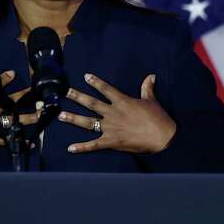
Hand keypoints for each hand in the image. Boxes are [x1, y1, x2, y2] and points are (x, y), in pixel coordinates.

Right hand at [0, 71, 37, 149]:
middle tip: (37, 94)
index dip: (4, 79)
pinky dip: (19, 142)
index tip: (13, 73)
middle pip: (10, 101)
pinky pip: (8, 139)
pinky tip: (30, 144)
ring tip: (40, 115)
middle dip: (24, 97)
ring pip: (13, 119)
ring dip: (28, 118)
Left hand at [59, 73, 175, 154]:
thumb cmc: (158, 118)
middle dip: (77, 97)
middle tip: (65, 92)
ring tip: (61, 115)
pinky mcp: (111, 141)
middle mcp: (113, 113)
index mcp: (122, 102)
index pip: (106, 89)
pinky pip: (94, 145)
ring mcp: (110, 128)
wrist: (162, 137)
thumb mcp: (151, 101)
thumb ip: (147, 88)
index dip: (95, 82)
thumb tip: (151, 76)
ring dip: (73, 118)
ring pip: (88, 122)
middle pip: (91, 103)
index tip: (85, 76)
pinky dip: (82, 147)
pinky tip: (70, 148)